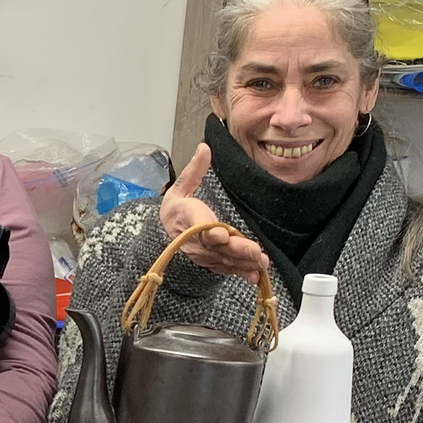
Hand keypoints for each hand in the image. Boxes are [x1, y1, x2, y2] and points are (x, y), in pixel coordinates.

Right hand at [159, 143, 267, 280]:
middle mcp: (195, 240)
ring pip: (225, 259)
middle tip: (255, 251)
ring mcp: (204, 254)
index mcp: (186, 218)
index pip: (198, 225)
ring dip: (244, 262)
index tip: (222, 233)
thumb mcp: (179, 190)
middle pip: (217, 246)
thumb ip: (193, 171)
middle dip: (237, 249)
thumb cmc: (174, 213)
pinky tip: (254, 275)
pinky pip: (227, 269)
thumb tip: (205, 147)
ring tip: (261, 262)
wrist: (162, 240)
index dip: (210, 231)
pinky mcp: (212, 263)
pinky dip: (240, 272)